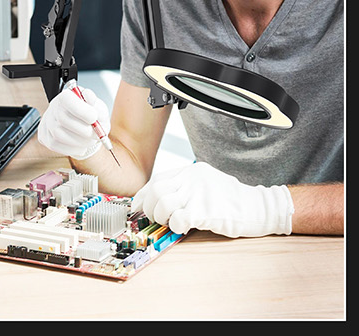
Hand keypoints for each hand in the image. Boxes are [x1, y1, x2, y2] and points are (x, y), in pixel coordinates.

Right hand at [37, 81, 108, 159]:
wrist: (82, 127)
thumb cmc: (90, 116)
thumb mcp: (97, 107)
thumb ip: (95, 103)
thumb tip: (89, 97)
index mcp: (65, 97)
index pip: (67, 99)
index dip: (81, 110)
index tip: (94, 118)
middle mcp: (53, 108)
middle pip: (63, 119)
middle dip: (84, 130)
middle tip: (96, 134)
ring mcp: (46, 123)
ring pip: (59, 135)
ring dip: (79, 141)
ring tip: (89, 140)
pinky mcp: (44, 137)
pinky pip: (56, 145)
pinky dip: (72, 148)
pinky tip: (80, 145)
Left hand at [132, 161, 293, 237]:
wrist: (262, 208)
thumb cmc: (233, 201)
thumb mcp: (207, 184)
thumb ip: (185, 187)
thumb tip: (158, 200)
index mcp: (191, 172)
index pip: (157, 180)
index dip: (143, 195)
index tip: (138, 206)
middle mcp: (193, 179)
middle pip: (156, 190)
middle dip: (149, 208)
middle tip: (154, 218)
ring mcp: (198, 194)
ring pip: (163, 203)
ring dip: (161, 217)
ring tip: (171, 223)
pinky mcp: (205, 211)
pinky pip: (178, 219)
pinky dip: (175, 226)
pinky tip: (184, 228)